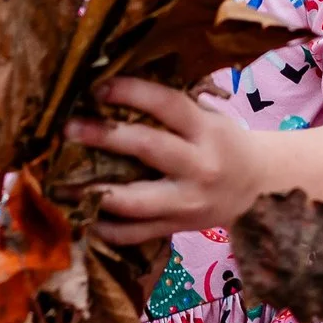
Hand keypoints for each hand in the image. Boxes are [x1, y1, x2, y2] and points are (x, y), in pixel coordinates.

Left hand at [66, 78, 264, 243]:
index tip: (97, 88)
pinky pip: (136, 234)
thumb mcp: (209, 119)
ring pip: (135, 201)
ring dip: (94, 192)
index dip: (130, 93)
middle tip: (69, 129)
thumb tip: (112, 91)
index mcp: (207, 131)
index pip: (167, 104)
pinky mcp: (178, 228)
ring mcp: (188, 203)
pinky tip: (84, 216)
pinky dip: (106, 228)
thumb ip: (172, 110)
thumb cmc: (224, 142)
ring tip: (62, 184)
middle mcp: (200, 167)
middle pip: (147, 148)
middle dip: (104, 137)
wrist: (259, 186)